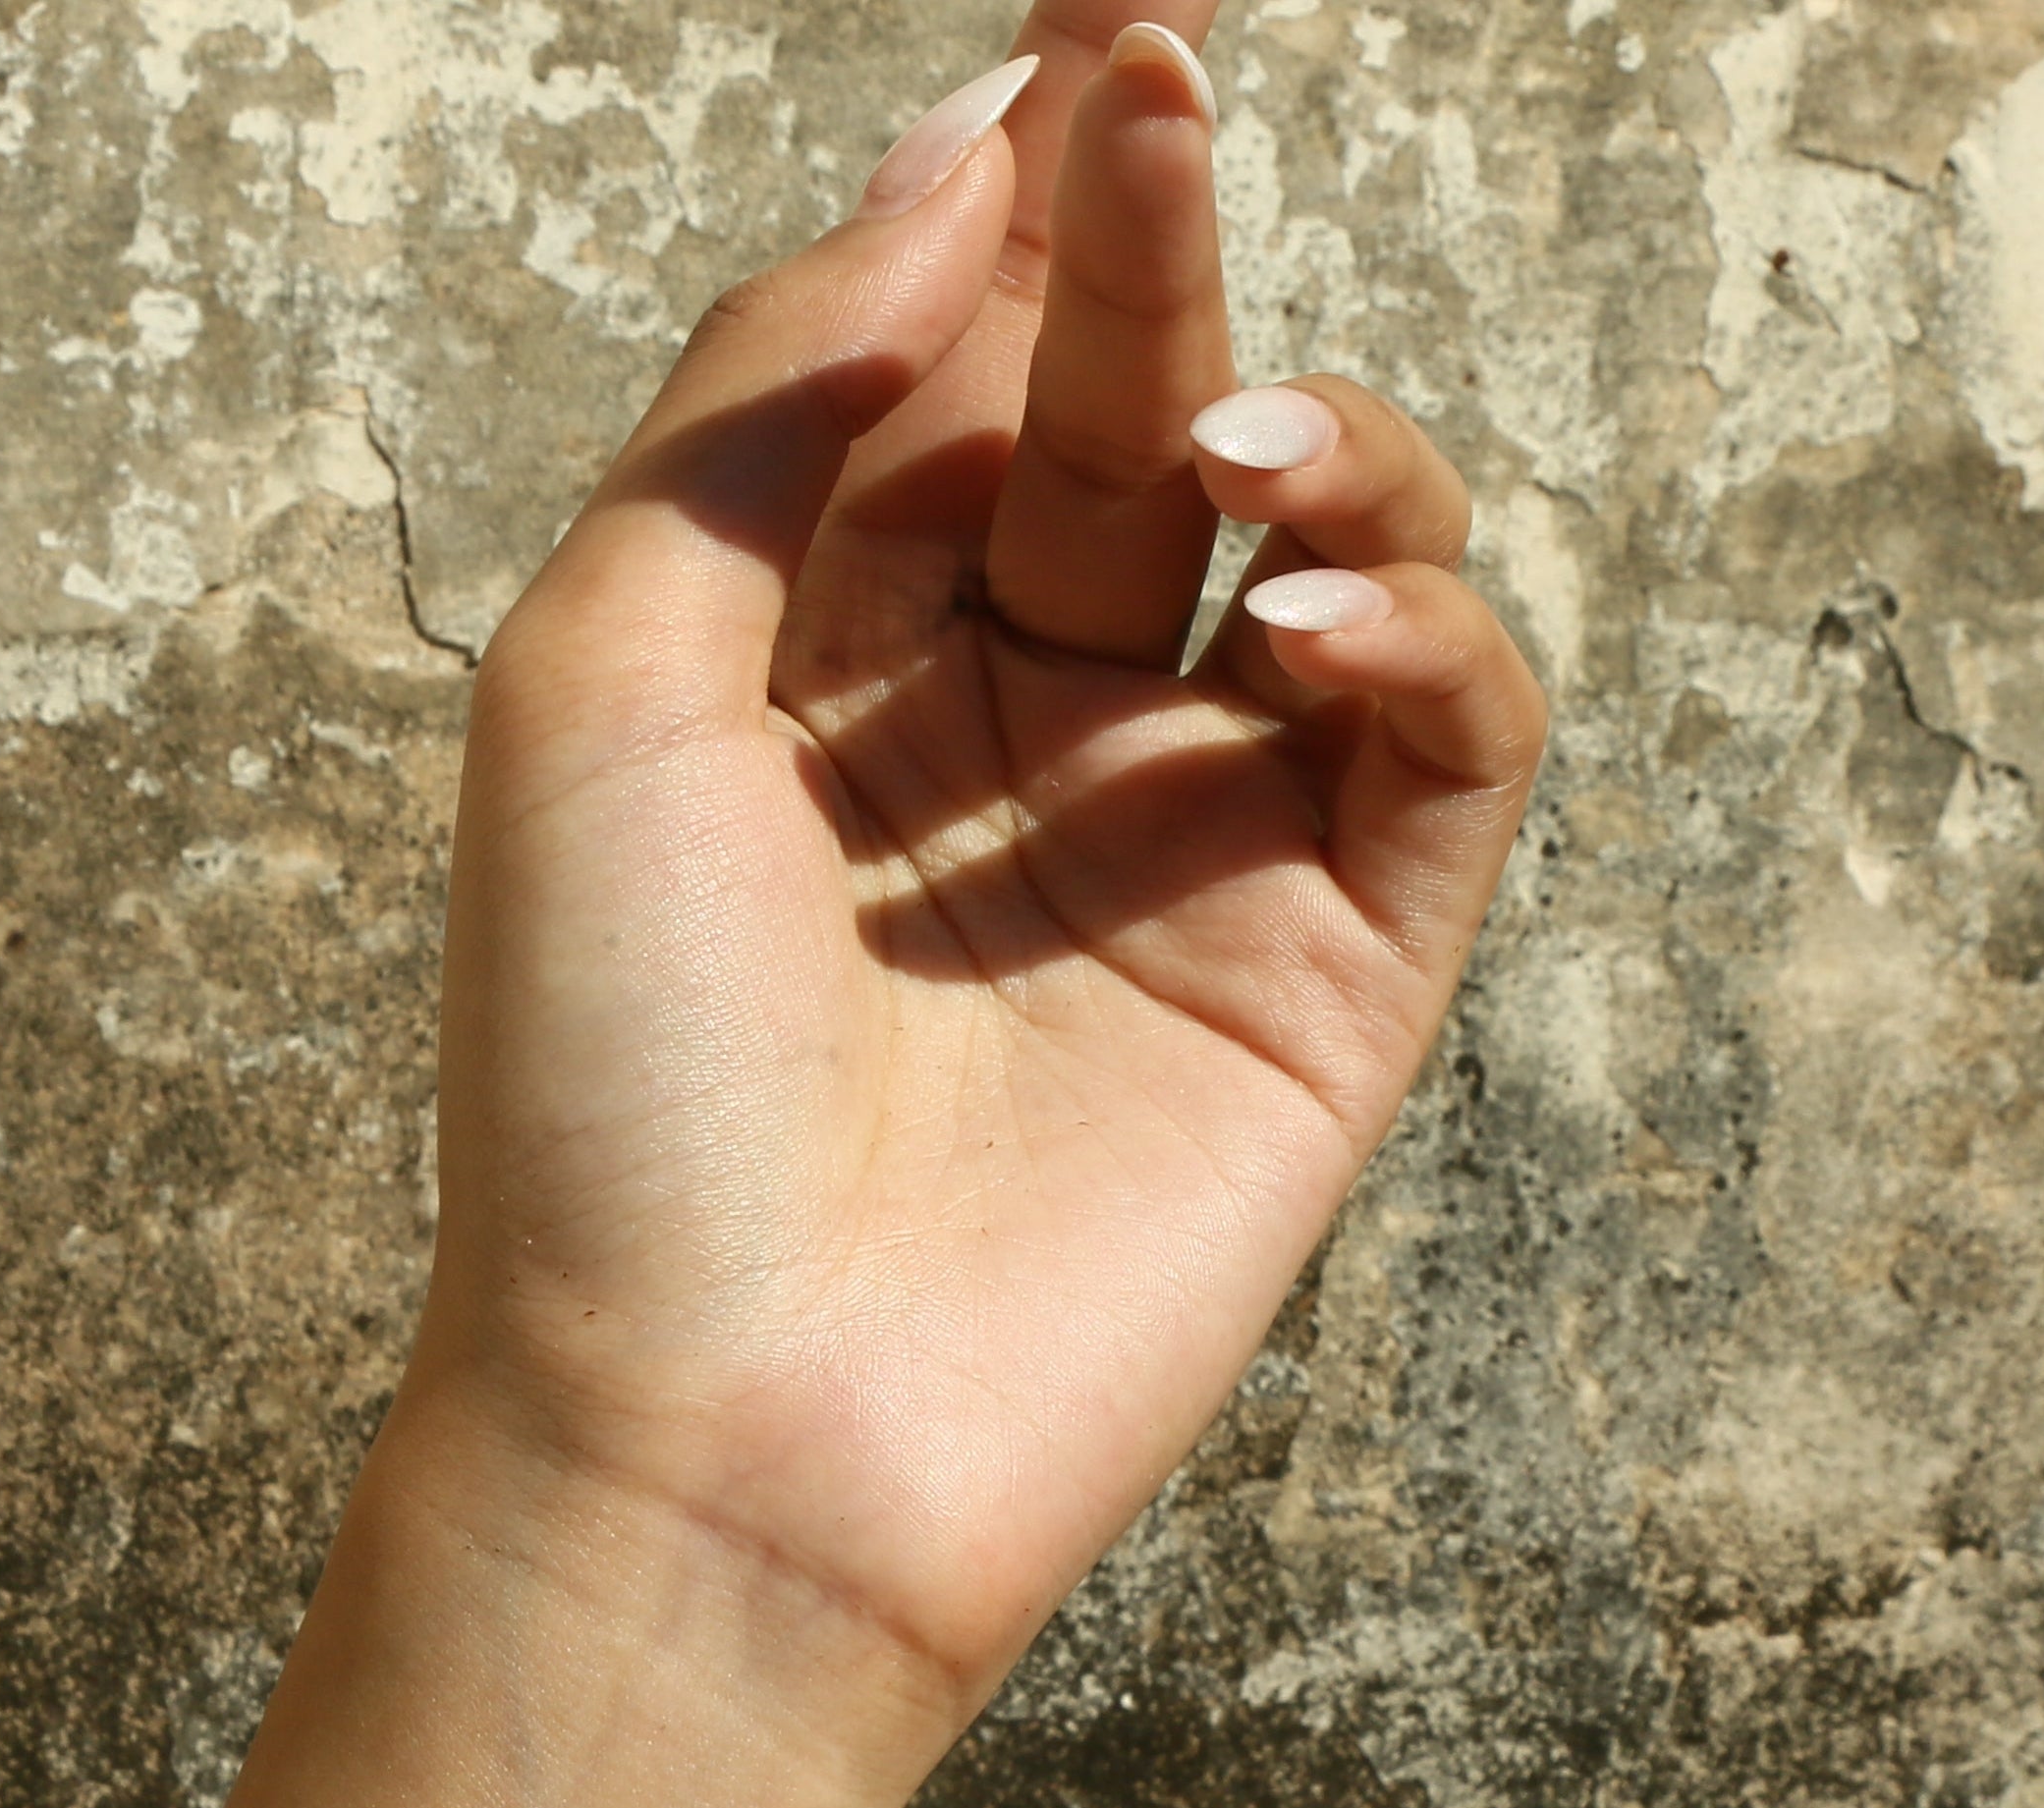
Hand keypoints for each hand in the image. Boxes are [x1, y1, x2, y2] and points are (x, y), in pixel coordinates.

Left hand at [409, 1, 1546, 1727]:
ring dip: (1310, 423)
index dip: (1016, 189)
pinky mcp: (1321, 979)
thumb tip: (949, 154)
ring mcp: (1168, 855)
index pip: (945, 371)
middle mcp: (996, 742)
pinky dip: (1426, 624)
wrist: (708, 1431)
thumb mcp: (601, 680)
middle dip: (1146, 236)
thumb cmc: (604, 1085)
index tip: (1084, 19)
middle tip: (1156, 69)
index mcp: (810, 671)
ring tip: (1225, 428)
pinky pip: (1442, 738)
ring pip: (1316, 543)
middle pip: (1117, 417)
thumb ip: (768, 400)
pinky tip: (1313, 603)